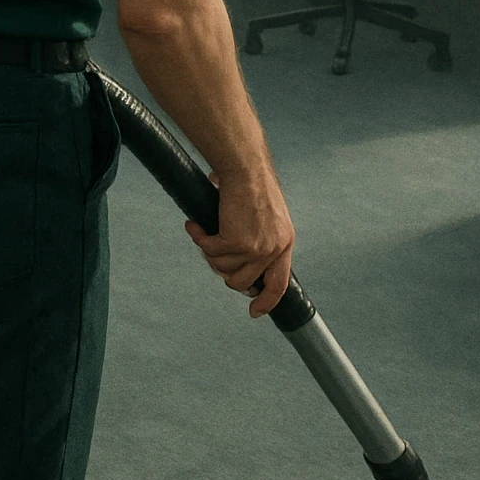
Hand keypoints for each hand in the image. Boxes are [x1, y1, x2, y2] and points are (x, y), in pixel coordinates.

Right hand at [184, 170, 294, 317]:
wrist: (245, 167)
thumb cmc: (252, 183)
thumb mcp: (267, 214)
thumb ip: (260, 236)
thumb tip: (237, 256)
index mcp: (284, 243)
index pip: (279, 285)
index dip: (266, 301)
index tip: (254, 311)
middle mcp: (273, 249)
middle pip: (242, 281)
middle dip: (223, 269)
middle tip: (212, 250)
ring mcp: (255, 248)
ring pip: (222, 268)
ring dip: (210, 252)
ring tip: (205, 231)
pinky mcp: (236, 241)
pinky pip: (209, 251)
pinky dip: (199, 238)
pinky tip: (195, 225)